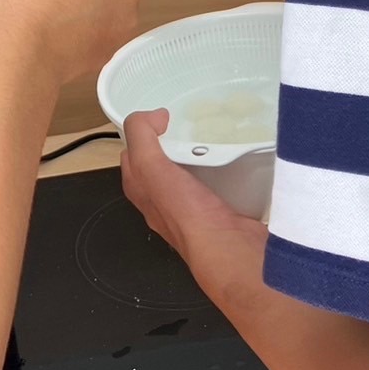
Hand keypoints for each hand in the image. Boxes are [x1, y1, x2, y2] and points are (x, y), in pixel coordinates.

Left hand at [121, 109, 264, 270]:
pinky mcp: (223, 214)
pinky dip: (227, 172)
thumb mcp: (150, 168)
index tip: (161, 119)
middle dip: (172, 145)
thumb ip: (141, 137)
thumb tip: (151, 116)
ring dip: (202, 158)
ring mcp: (195, 211)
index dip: (140, 134)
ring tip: (214, 140)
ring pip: (192, 176)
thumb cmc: (188, 215)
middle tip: (189, 128)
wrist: (232, 253)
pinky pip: (221, 186)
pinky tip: (236, 163)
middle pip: (162, 166)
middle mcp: (165, 205)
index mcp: (143, 193)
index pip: (131, 157)